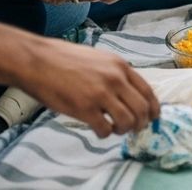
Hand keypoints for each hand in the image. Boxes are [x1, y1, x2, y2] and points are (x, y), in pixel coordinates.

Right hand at [13, 39, 158, 136]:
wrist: (38, 61)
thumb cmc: (65, 59)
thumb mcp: (100, 58)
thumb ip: (116, 73)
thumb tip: (129, 93)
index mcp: (120, 66)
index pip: (148, 91)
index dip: (153, 108)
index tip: (152, 118)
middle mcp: (115, 79)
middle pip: (142, 109)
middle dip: (141, 123)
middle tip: (133, 128)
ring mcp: (101, 94)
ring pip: (127, 122)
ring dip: (123, 130)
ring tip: (114, 128)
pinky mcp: (84, 109)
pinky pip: (105, 130)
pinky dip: (105, 134)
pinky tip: (98, 128)